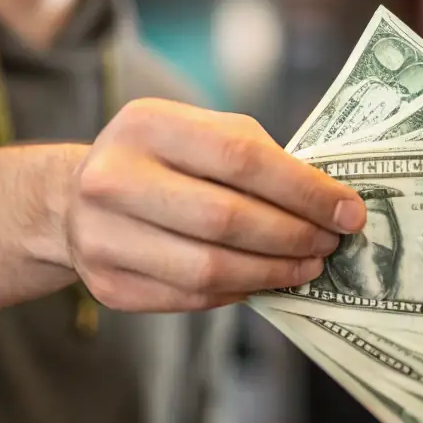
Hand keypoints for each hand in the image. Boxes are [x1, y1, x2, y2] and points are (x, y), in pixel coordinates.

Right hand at [61, 100, 365, 312]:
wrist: (73, 199)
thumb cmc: (161, 160)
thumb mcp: (197, 133)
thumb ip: (254, 156)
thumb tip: (330, 202)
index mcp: (145, 124)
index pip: (241, 157)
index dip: (304, 188)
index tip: (348, 211)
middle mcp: (113, 177)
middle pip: (226, 218)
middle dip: (293, 235)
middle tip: (331, 244)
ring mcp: (102, 235)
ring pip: (209, 269)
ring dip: (272, 273)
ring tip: (306, 267)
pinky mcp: (107, 284)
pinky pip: (190, 298)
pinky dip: (237, 292)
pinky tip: (261, 281)